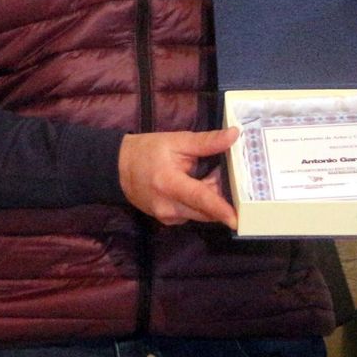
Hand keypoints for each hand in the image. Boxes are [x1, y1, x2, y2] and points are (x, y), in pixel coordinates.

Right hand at [119, 127, 239, 228]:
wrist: (120, 168)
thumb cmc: (148, 151)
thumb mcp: (177, 141)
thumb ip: (206, 141)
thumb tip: (234, 135)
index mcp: (169, 184)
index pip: (199, 198)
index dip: (220, 209)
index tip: (236, 220)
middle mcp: (168, 207)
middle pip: (205, 210)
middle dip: (222, 196)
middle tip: (227, 174)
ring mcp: (167, 218)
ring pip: (201, 214)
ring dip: (212, 198)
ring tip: (210, 175)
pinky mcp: (168, 221)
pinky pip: (193, 214)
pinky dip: (201, 203)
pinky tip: (198, 184)